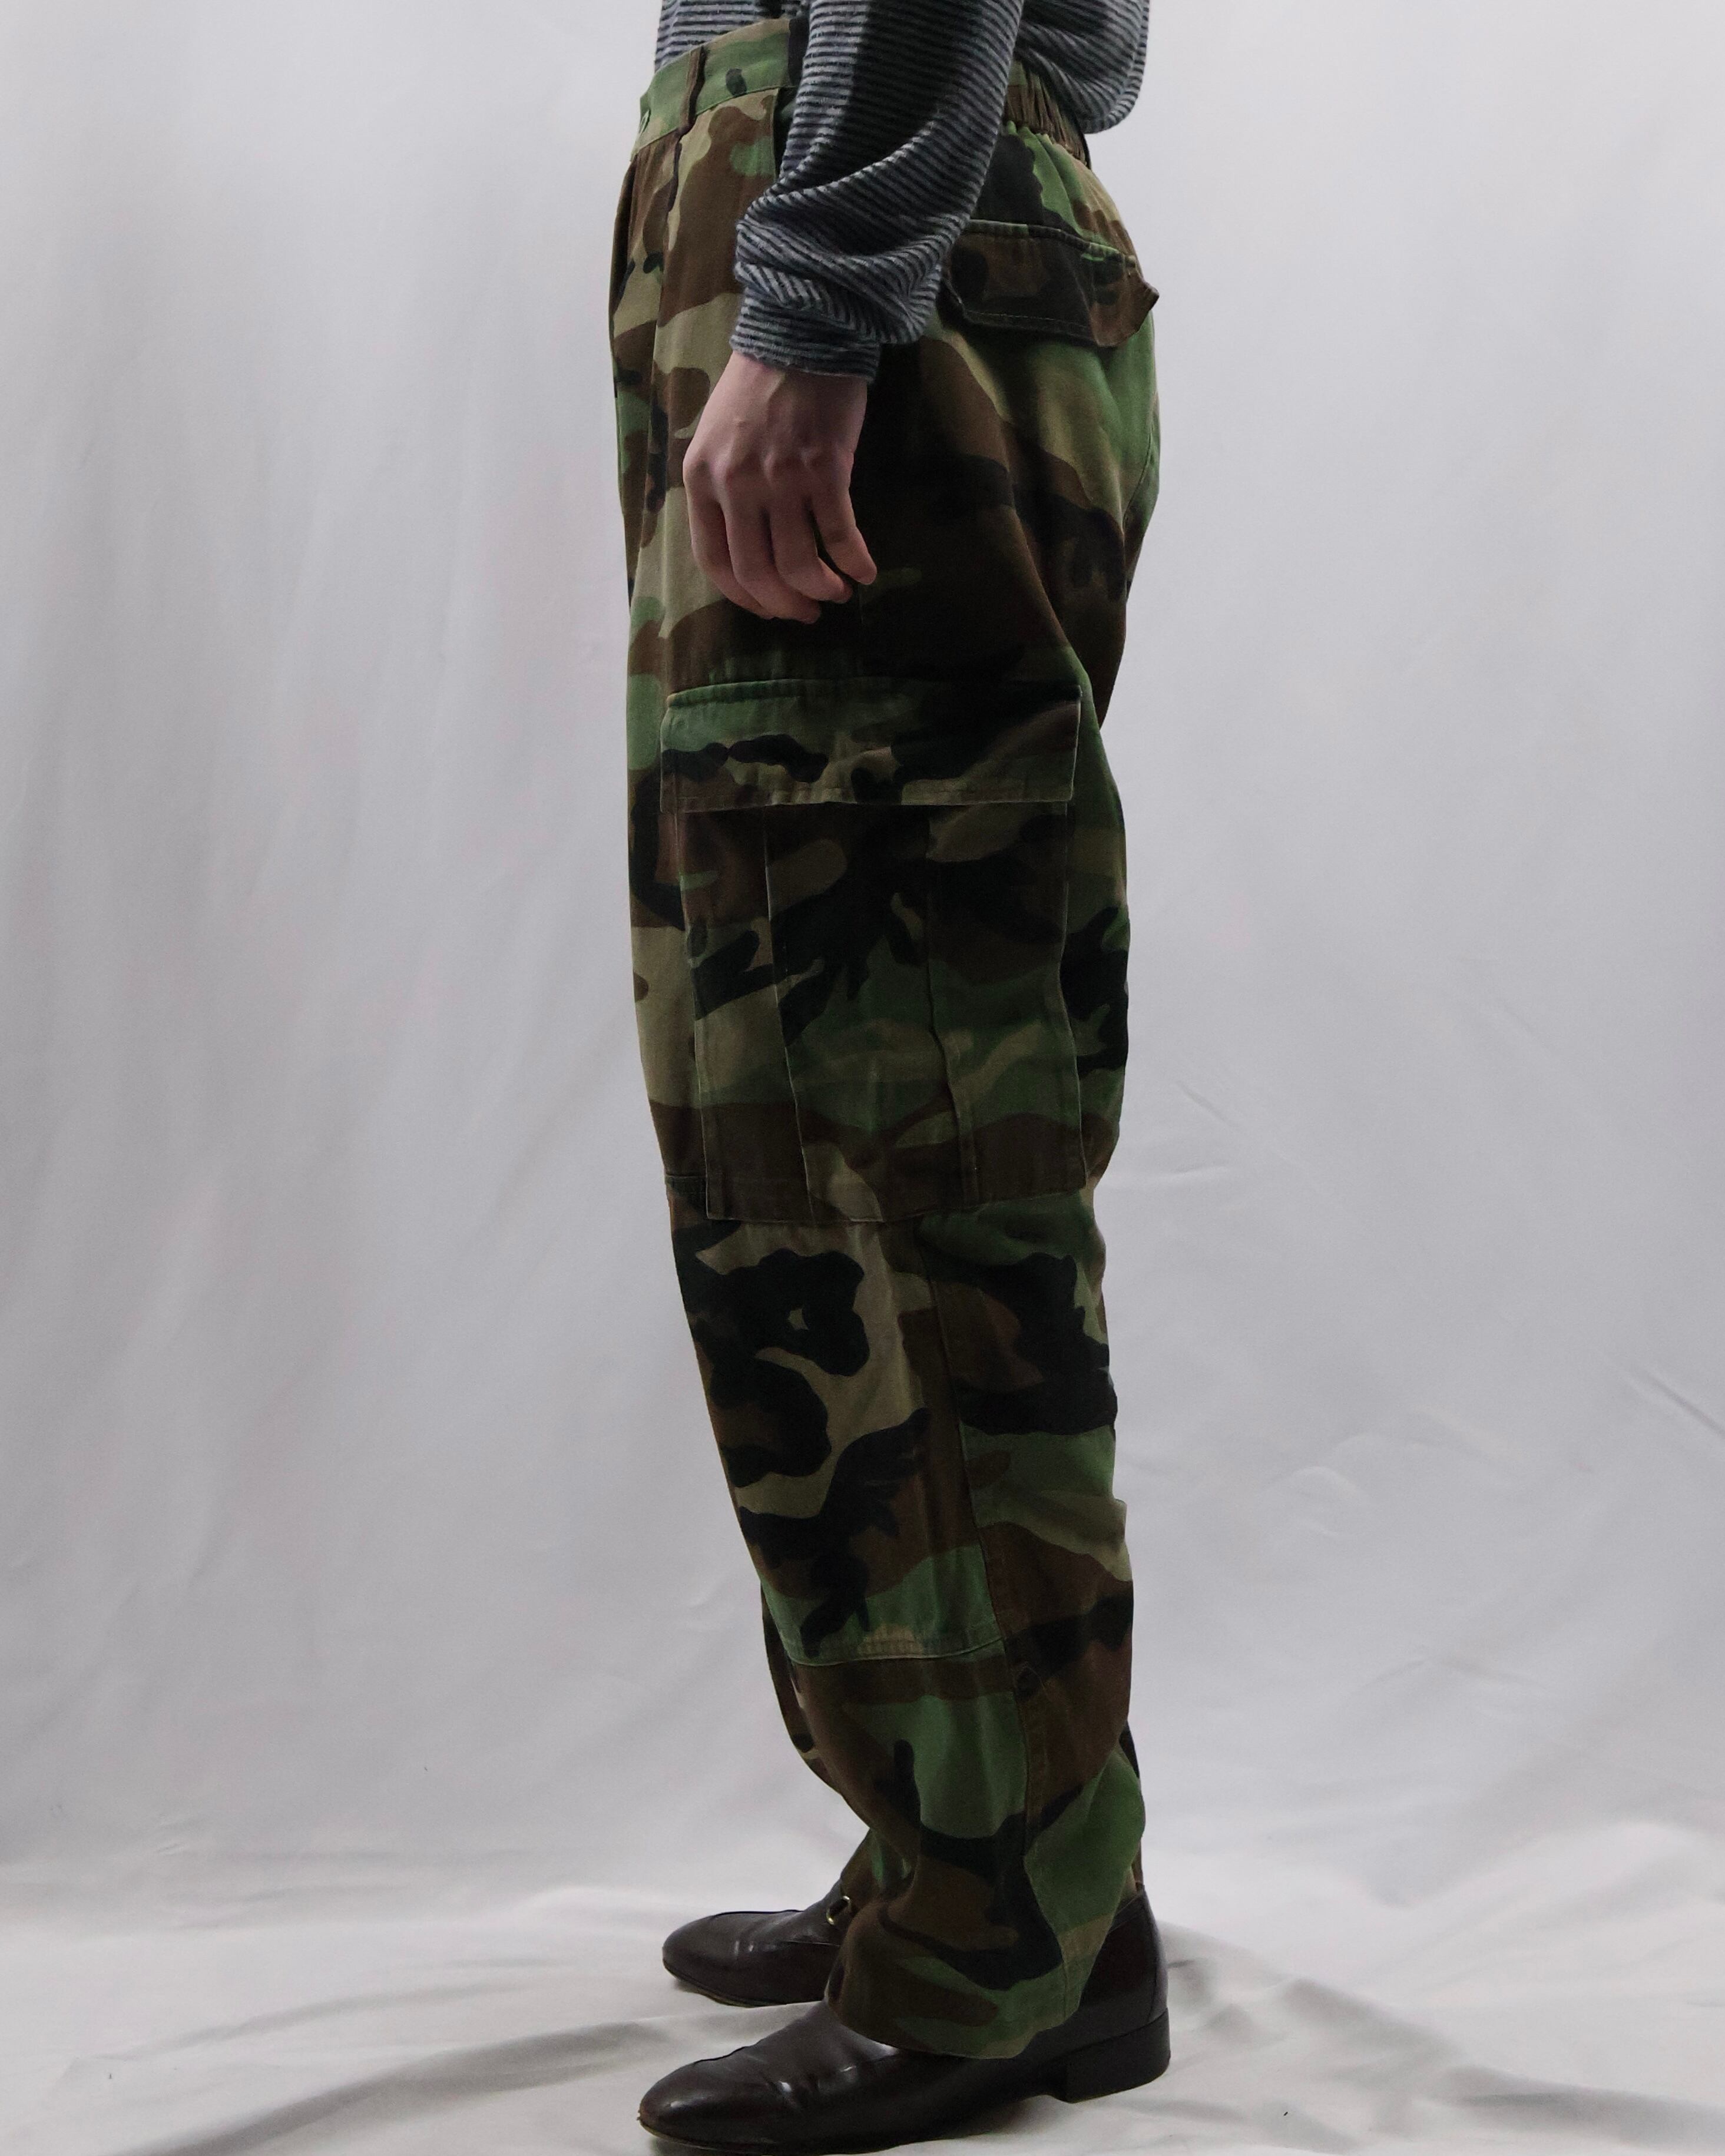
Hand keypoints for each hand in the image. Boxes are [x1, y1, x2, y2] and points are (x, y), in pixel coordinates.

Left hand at [684, 353, 877, 622]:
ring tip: (839, 593)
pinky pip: (841, 536)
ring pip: (799, 563)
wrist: (802, 335)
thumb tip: (747, 546)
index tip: (769, 607)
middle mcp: (736, 484)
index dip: (745, 597)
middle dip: (785, 604)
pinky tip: (866, 572)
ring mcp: (781, 479)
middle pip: (758, 572)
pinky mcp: (825, 470)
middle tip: (808, 613)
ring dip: (823, 589)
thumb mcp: (717, 438)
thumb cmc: (759, 387)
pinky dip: (856, 562)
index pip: (715, 562)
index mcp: (701, 479)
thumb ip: (721, 489)